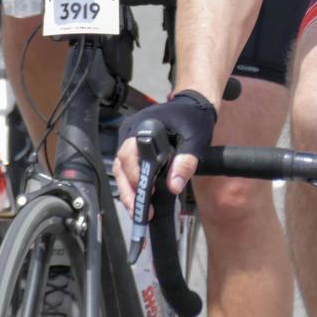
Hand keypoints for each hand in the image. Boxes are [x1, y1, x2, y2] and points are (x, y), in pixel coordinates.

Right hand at [112, 90, 216, 213]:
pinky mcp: (132, 145)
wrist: (193, 104)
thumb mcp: (195, 140)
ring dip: (128, 191)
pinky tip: (140, 199)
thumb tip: (174, 186)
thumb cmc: (193, 118)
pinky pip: (126, 167)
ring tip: (139, 211)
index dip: (136, 176)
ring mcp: (129, 138)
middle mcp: (131, 131)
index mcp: (143, 125)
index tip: (148, 193)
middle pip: (120, 164)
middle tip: (140, 212)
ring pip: (120, 168)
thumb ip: (186, 162)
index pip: (130, 154)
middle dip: (129, 191)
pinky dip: (131, 184)